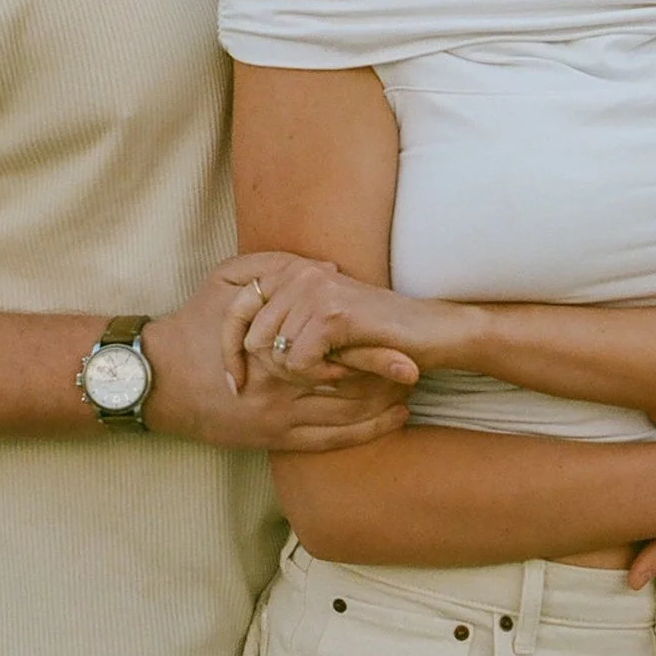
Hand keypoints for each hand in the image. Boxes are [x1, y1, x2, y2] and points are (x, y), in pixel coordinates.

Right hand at [140, 254, 414, 452]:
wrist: (157, 379)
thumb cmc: (194, 323)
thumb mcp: (226, 281)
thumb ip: (275, 268)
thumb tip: (327, 269)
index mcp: (274, 346)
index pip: (339, 352)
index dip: (378, 352)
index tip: (410, 349)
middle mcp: (282, 386)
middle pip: (350, 387)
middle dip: (388, 382)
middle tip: (420, 371)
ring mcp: (279, 417)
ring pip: (345, 416)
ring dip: (381, 408)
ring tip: (410, 396)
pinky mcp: (273, 439)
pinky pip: (328, 442)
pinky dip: (363, 435)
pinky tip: (389, 424)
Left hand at [237, 260, 445, 378]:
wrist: (427, 331)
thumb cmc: (373, 333)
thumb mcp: (320, 323)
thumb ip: (282, 321)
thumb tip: (238, 348)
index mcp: (291, 271)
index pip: (234, 310)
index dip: (229, 350)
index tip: (234, 383)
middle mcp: (299, 274)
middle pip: (252, 338)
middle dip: (275, 368)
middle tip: (313, 373)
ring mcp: (315, 289)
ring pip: (275, 353)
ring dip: (304, 373)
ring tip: (335, 366)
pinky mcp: (332, 313)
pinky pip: (298, 361)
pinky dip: (319, 375)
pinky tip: (343, 368)